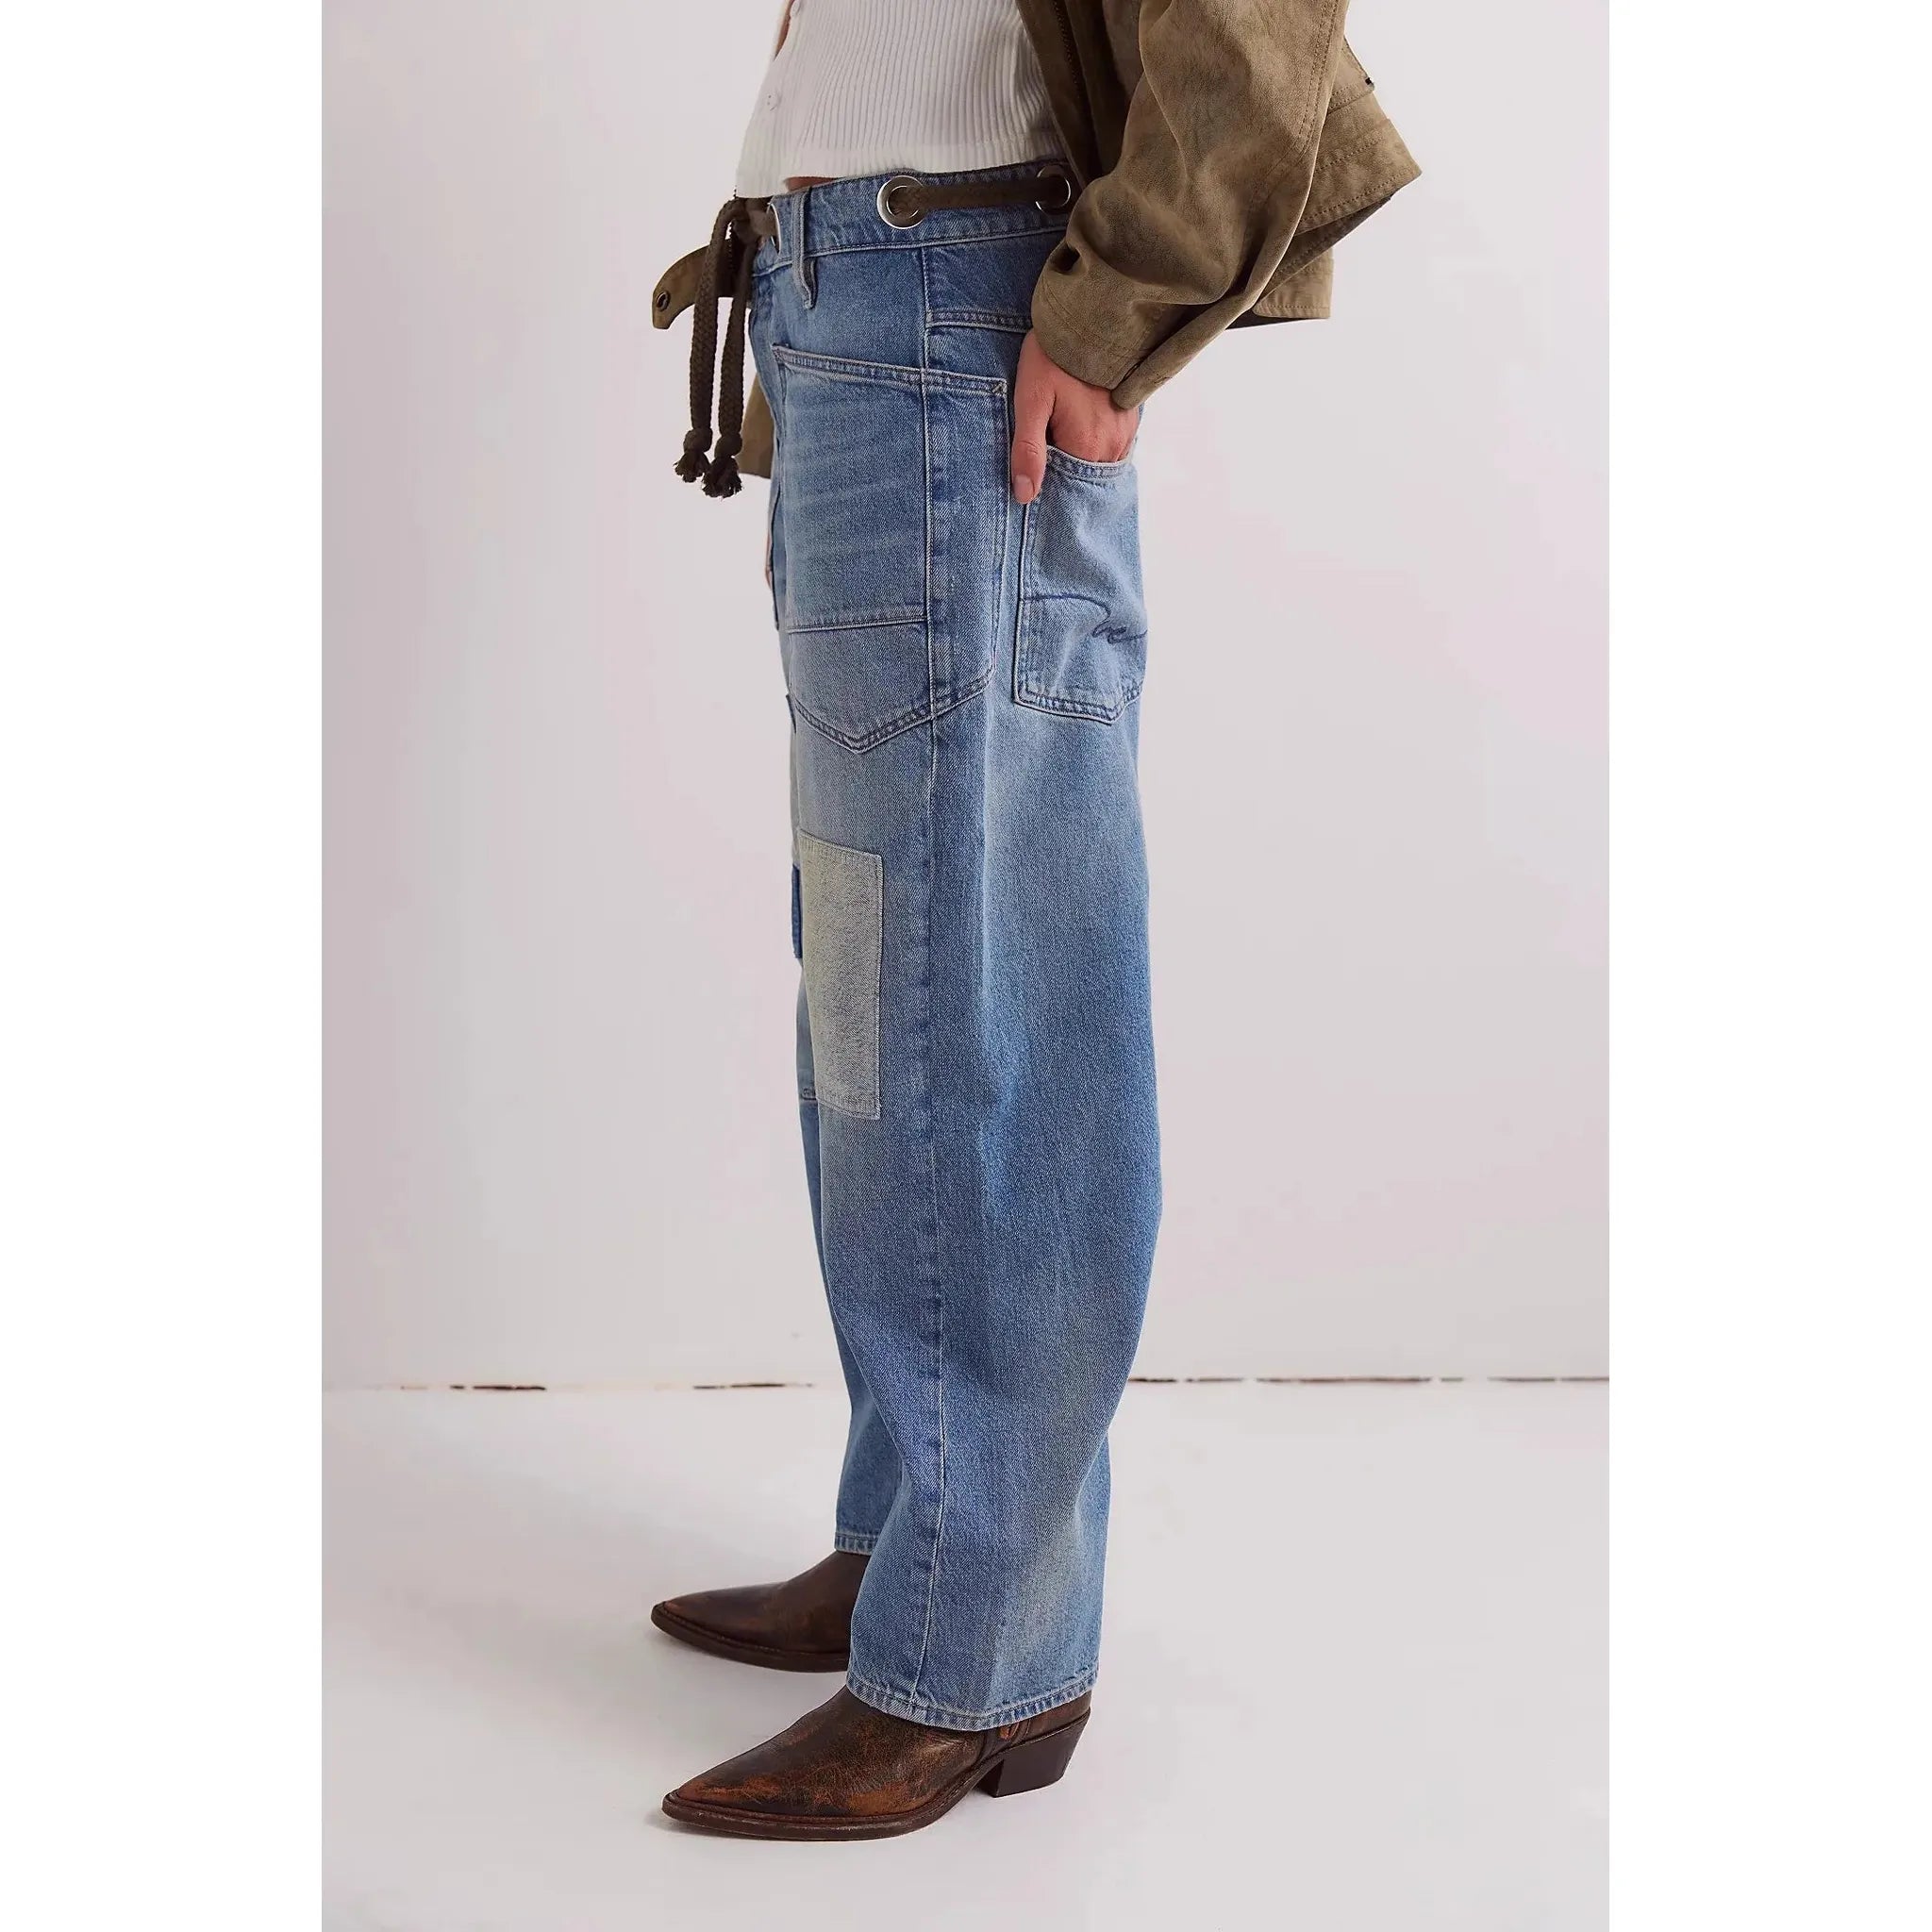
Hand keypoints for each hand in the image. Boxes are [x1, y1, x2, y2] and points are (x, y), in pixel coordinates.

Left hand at [1010, 330, 1138, 501]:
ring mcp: (1125, 433)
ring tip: (1057, 438)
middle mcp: (1112, 446)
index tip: (1027, 475)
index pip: (1065, 489)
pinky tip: (1075, 429)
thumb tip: (1025, 495)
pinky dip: (1092, 447)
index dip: (1045, 484)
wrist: (1088, 317)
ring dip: (1077, 460)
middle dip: (1061, 473)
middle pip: (1082, 478)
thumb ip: (1028, 449)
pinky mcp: (1129, 420)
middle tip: (1041, 446)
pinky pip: (1109, 448)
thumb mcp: (1031, 400)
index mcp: (1087, 446)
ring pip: (1096, 464)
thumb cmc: (1053, 357)